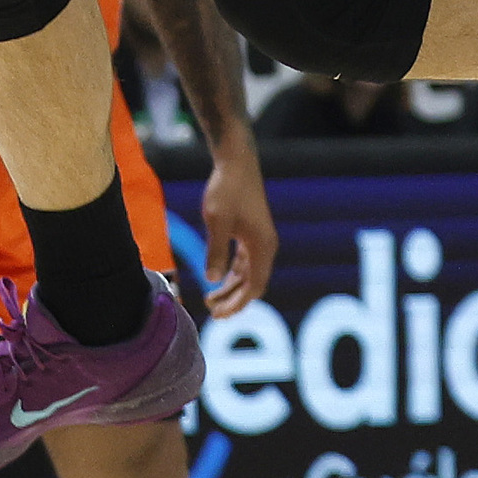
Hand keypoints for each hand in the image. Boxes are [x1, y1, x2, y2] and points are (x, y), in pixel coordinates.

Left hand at [195, 136, 278, 317]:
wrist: (236, 162)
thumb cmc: (226, 190)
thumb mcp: (217, 222)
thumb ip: (215, 252)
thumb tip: (212, 281)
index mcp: (261, 245)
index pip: (255, 287)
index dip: (238, 305)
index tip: (218, 316)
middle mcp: (266, 245)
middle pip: (254, 283)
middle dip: (234, 300)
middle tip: (211, 312)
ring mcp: (260, 238)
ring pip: (250, 273)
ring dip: (233, 288)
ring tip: (211, 298)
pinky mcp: (253, 231)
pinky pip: (247, 261)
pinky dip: (235, 273)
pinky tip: (219, 277)